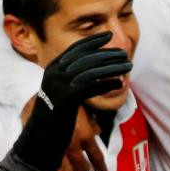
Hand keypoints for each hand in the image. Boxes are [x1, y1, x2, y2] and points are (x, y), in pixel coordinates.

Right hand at [12, 32, 131, 170]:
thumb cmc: (56, 113)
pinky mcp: (66, 98)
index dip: (93, 41)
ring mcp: (59, 85)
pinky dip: (107, 83)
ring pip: (91, 70)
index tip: (108, 35)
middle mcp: (55, 73)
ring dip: (113, 66)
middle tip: (124, 53)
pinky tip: (120, 83)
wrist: (41, 134)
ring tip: (128, 66)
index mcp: (53, 68)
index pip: (75, 49)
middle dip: (107, 53)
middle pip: (86, 58)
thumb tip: (93, 68)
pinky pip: (91, 87)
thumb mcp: (62, 89)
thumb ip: (72, 77)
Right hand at [18, 103, 107, 170]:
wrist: (42, 96)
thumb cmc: (67, 99)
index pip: (97, 158)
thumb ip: (91, 122)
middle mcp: (71, 146)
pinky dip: (53, 170)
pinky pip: (49, 166)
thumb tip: (96, 131)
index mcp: (85, 136)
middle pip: (80, 169)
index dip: (101, 170)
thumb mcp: (84, 108)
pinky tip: (54, 170)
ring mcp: (55, 149)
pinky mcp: (42, 148)